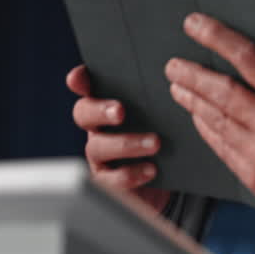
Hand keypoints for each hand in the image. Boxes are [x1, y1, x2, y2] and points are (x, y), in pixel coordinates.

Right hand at [66, 64, 170, 212]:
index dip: (79, 80)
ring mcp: (100, 154)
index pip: (86, 85)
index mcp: (109, 102)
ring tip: (155, 143)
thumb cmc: (164, 133)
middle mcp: (98, 126)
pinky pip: (110, 179)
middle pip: (84, 113)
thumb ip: (160, 93)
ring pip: (98, 146)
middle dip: (99, 110)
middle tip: (120, 112)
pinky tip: (151, 169)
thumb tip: (176, 72)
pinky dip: (130, 174)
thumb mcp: (164, 111)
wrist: (171, 175)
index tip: (78, 78)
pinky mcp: (108, 181)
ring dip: (126, 143)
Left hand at [164, 7, 254, 230]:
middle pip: (219, 91)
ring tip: (179, 87)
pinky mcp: (254, 175)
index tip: (195, 26)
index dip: (215, 37)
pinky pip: (219, 145)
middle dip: (190, 73)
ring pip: (214, 119)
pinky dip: (204, 127)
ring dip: (192, 100)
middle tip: (174, 64)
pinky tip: (198, 115)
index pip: (245, 57)